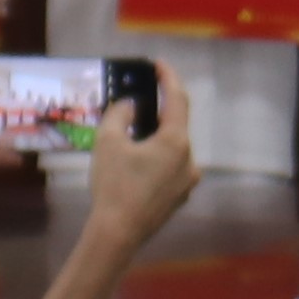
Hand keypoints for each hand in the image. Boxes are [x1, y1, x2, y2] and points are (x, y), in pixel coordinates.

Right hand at [78, 55, 196, 242]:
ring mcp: (187, 182)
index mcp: (176, 141)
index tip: (158, 65)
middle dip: (157, 111)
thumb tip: (130, 105)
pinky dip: (157, 157)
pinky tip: (137, 162)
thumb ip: (120, 114)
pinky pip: (170, 168)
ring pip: (173, 148)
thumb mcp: (108, 141)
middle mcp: (189, 159)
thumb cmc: (113, 184)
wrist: (117, 234)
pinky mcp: (179, 198)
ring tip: (132, 133)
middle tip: (137, 101)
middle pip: (176, 125)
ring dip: (156, 136)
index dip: (168, 78)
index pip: (177, 99)